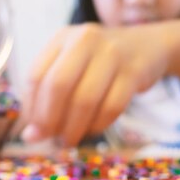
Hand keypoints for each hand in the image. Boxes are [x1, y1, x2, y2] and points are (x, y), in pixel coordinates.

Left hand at [20, 22, 171, 146]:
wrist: (148, 46)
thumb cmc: (100, 62)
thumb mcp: (72, 65)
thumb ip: (48, 94)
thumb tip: (32, 134)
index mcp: (62, 38)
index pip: (36, 75)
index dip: (31, 108)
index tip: (33, 130)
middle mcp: (85, 40)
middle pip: (58, 85)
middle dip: (50, 119)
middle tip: (50, 139)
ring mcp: (112, 53)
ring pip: (85, 99)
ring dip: (74, 128)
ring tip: (70, 140)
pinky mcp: (134, 71)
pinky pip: (112, 107)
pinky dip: (98, 125)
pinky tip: (92, 130)